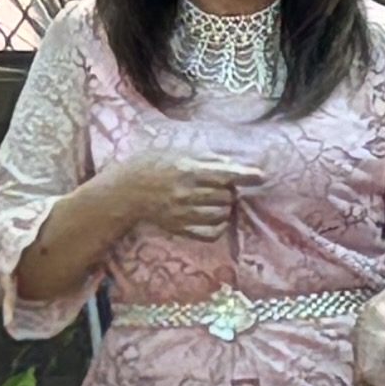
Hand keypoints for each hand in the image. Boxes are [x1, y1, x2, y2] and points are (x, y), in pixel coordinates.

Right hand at [113, 139, 264, 242]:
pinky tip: (215, 218)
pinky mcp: (180, 228)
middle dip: (229, 190)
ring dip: (225, 207)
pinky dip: (219, 226)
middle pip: (227, 195)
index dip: (246, 175)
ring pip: (223, 214)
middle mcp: (188, 192)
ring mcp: (184, 213)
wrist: (124, 191)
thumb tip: (233, 163)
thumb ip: (205, 157)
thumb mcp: (176, 152)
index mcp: (187, 170)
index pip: (225, 174)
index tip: (260, 177)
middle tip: (219, 185)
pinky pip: (212, 233)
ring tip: (214, 200)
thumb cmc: (151, 165)